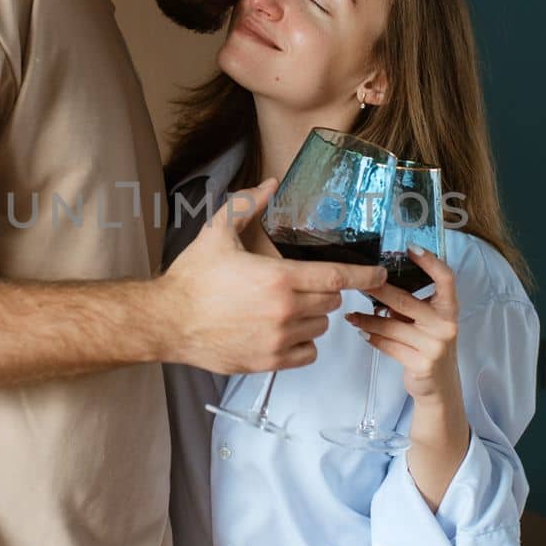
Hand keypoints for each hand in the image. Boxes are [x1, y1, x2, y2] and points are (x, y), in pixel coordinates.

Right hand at [160, 178, 387, 374]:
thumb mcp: (217, 232)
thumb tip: (271, 183)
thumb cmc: (191, 279)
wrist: (166, 321)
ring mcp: (278, 340)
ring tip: (289, 307)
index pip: (337, 277)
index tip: (379, 274)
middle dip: (326, 291)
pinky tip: (286, 331)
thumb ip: (248, 205)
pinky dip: (304, 343)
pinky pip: (308, 353)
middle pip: (331, 302)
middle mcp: (285, 311)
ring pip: (321, 327)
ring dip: (314, 316)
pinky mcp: (269, 362)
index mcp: (278, 278)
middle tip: (304, 284)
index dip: (364, 275)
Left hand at [343, 246, 461, 404]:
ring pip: (391, 325)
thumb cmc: (430, 347)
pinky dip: (372, 337)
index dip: (430, 261)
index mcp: (450, 309)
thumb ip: (413, 305)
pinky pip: (388, 345)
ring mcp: (435, 346)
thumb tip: (378, 281)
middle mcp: (446, 325)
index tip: (409, 248)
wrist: (441, 388)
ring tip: (351, 315)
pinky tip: (362, 331)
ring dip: (367, 319)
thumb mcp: (430, 323)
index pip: (446, 278)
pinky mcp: (421, 364)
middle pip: (406, 301)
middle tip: (357, 282)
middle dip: (378, 290)